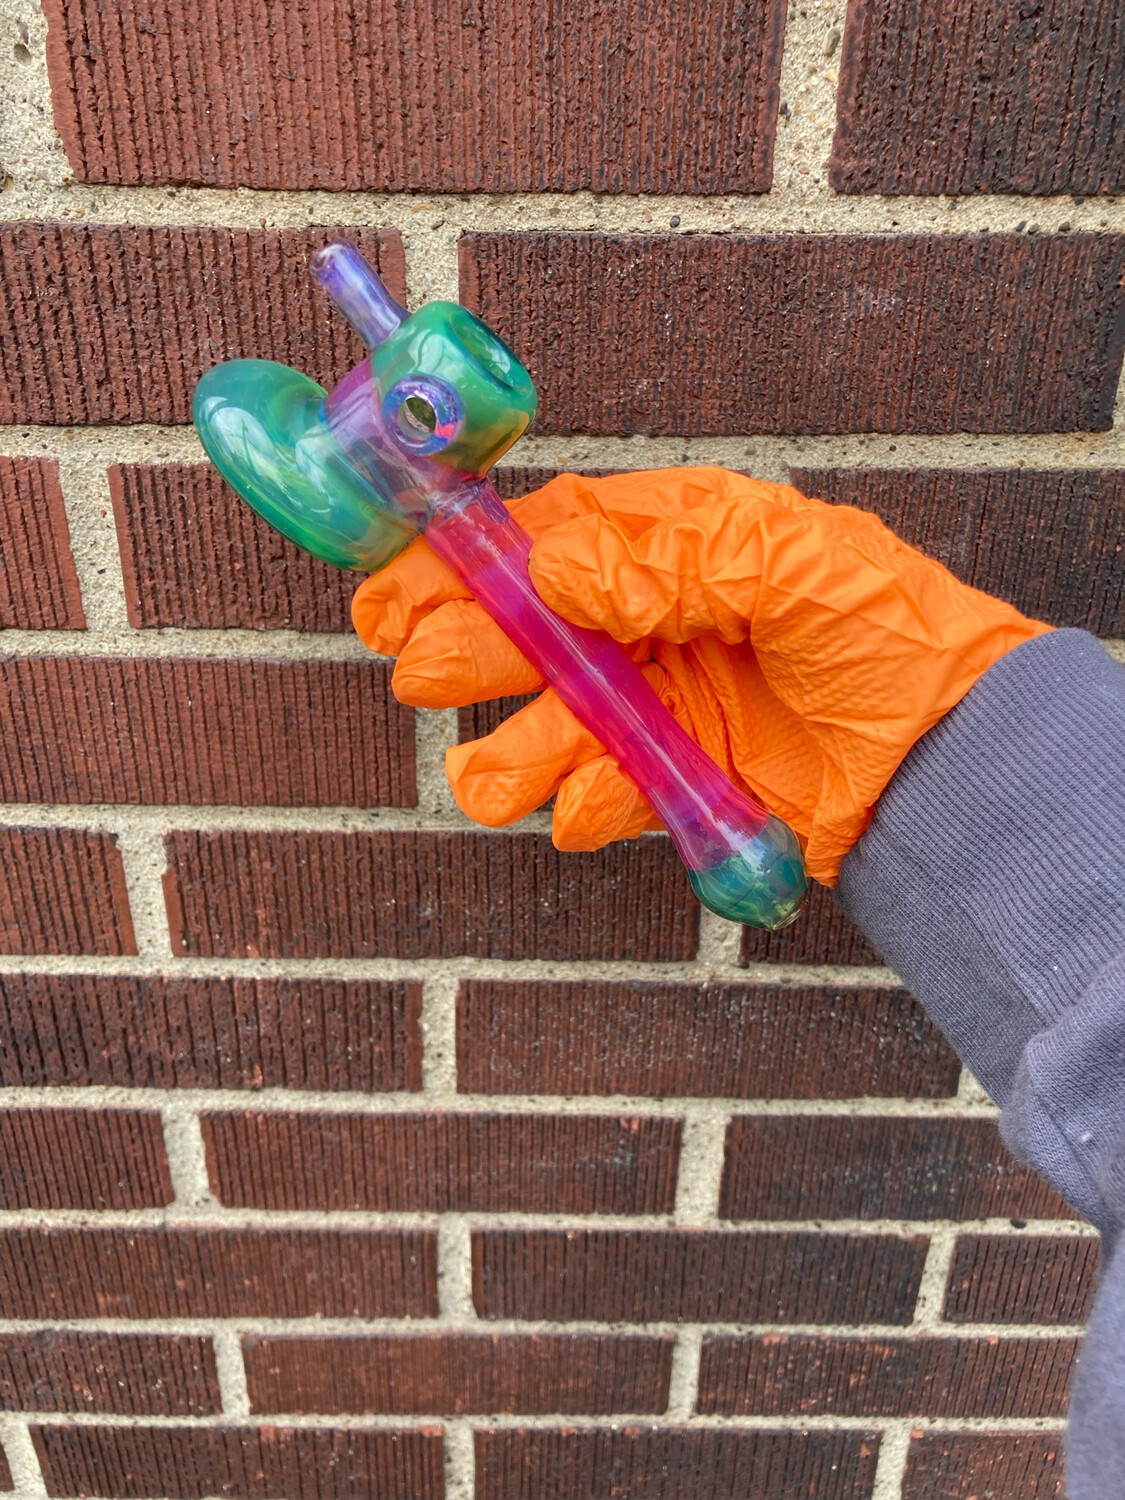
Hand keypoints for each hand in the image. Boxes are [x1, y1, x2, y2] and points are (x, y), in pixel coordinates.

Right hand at [352, 467, 1047, 882]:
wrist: (946, 755)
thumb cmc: (885, 632)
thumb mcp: (792, 568)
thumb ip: (675, 565)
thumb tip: (557, 574)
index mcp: (672, 544)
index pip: (545, 542)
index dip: (462, 567)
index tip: (391, 595)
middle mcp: (649, 620)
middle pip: (529, 633)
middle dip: (471, 654)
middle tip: (426, 677)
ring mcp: (656, 702)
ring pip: (551, 724)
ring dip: (514, 751)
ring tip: (490, 779)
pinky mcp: (670, 774)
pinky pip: (603, 790)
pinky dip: (587, 803)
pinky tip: (591, 806)